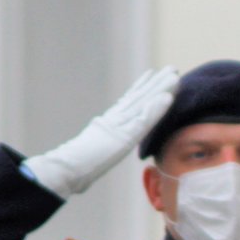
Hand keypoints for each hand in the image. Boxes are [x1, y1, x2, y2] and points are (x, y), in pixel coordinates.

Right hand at [22, 66, 179, 197]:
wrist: (66, 170)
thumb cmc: (73, 169)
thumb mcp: (89, 157)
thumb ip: (93, 153)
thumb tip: (90, 161)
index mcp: (106, 124)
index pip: (127, 103)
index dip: (140, 88)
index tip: (151, 75)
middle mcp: (114, 120)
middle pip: (138, 98)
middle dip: (155, 83)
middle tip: (171, 69)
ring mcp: (119, 126)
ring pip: (143, 103)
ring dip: (161, 89)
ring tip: (174, 75)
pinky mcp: (124, 136)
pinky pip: (143, 120)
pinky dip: (156, 108)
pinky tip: (168, 98)